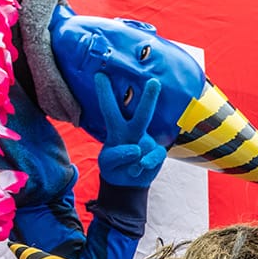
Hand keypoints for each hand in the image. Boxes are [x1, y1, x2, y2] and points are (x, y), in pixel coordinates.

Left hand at [92, 73, 166, 187]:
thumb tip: (136, 149)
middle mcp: (132, 131)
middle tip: (153, 81)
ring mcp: (146, 142)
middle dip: (146, 98)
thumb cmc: (115, 166)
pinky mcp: (156, 154)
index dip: (105, 93)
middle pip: (139, 114)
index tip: (100, 74)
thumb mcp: (108, 163)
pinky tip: (140, 167)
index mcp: (116, 130)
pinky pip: (155, 154)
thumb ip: (116, 156)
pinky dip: (148, 161)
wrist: (128, 184)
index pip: (110, 109)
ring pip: (150, 127)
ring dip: (150, 107)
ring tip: (153, 96)